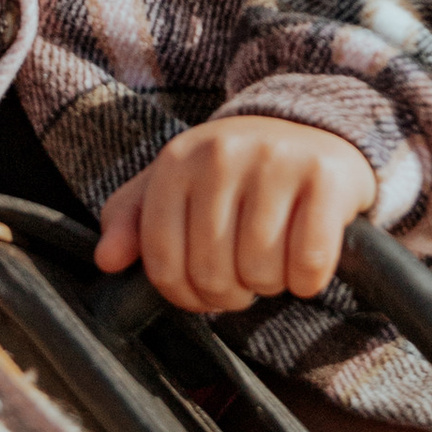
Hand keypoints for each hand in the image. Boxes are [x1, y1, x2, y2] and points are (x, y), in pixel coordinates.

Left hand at [96, 117, 377, 312]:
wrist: (310, 135)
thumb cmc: (232, 177)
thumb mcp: (174, 188)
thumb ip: (132, 221)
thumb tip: (106, 260)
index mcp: (177, 160)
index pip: (164, 263)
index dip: (184, 295)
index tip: (202, 290)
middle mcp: (223, 153)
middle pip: (213, 273)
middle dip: (230, 292)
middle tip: (243, 275)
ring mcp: (276, 160)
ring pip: (261, 272)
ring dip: (269, 284)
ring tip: (271, 261)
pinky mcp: (324, 176)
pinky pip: (309, 261)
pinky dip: (308, 280)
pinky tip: (304, 264)